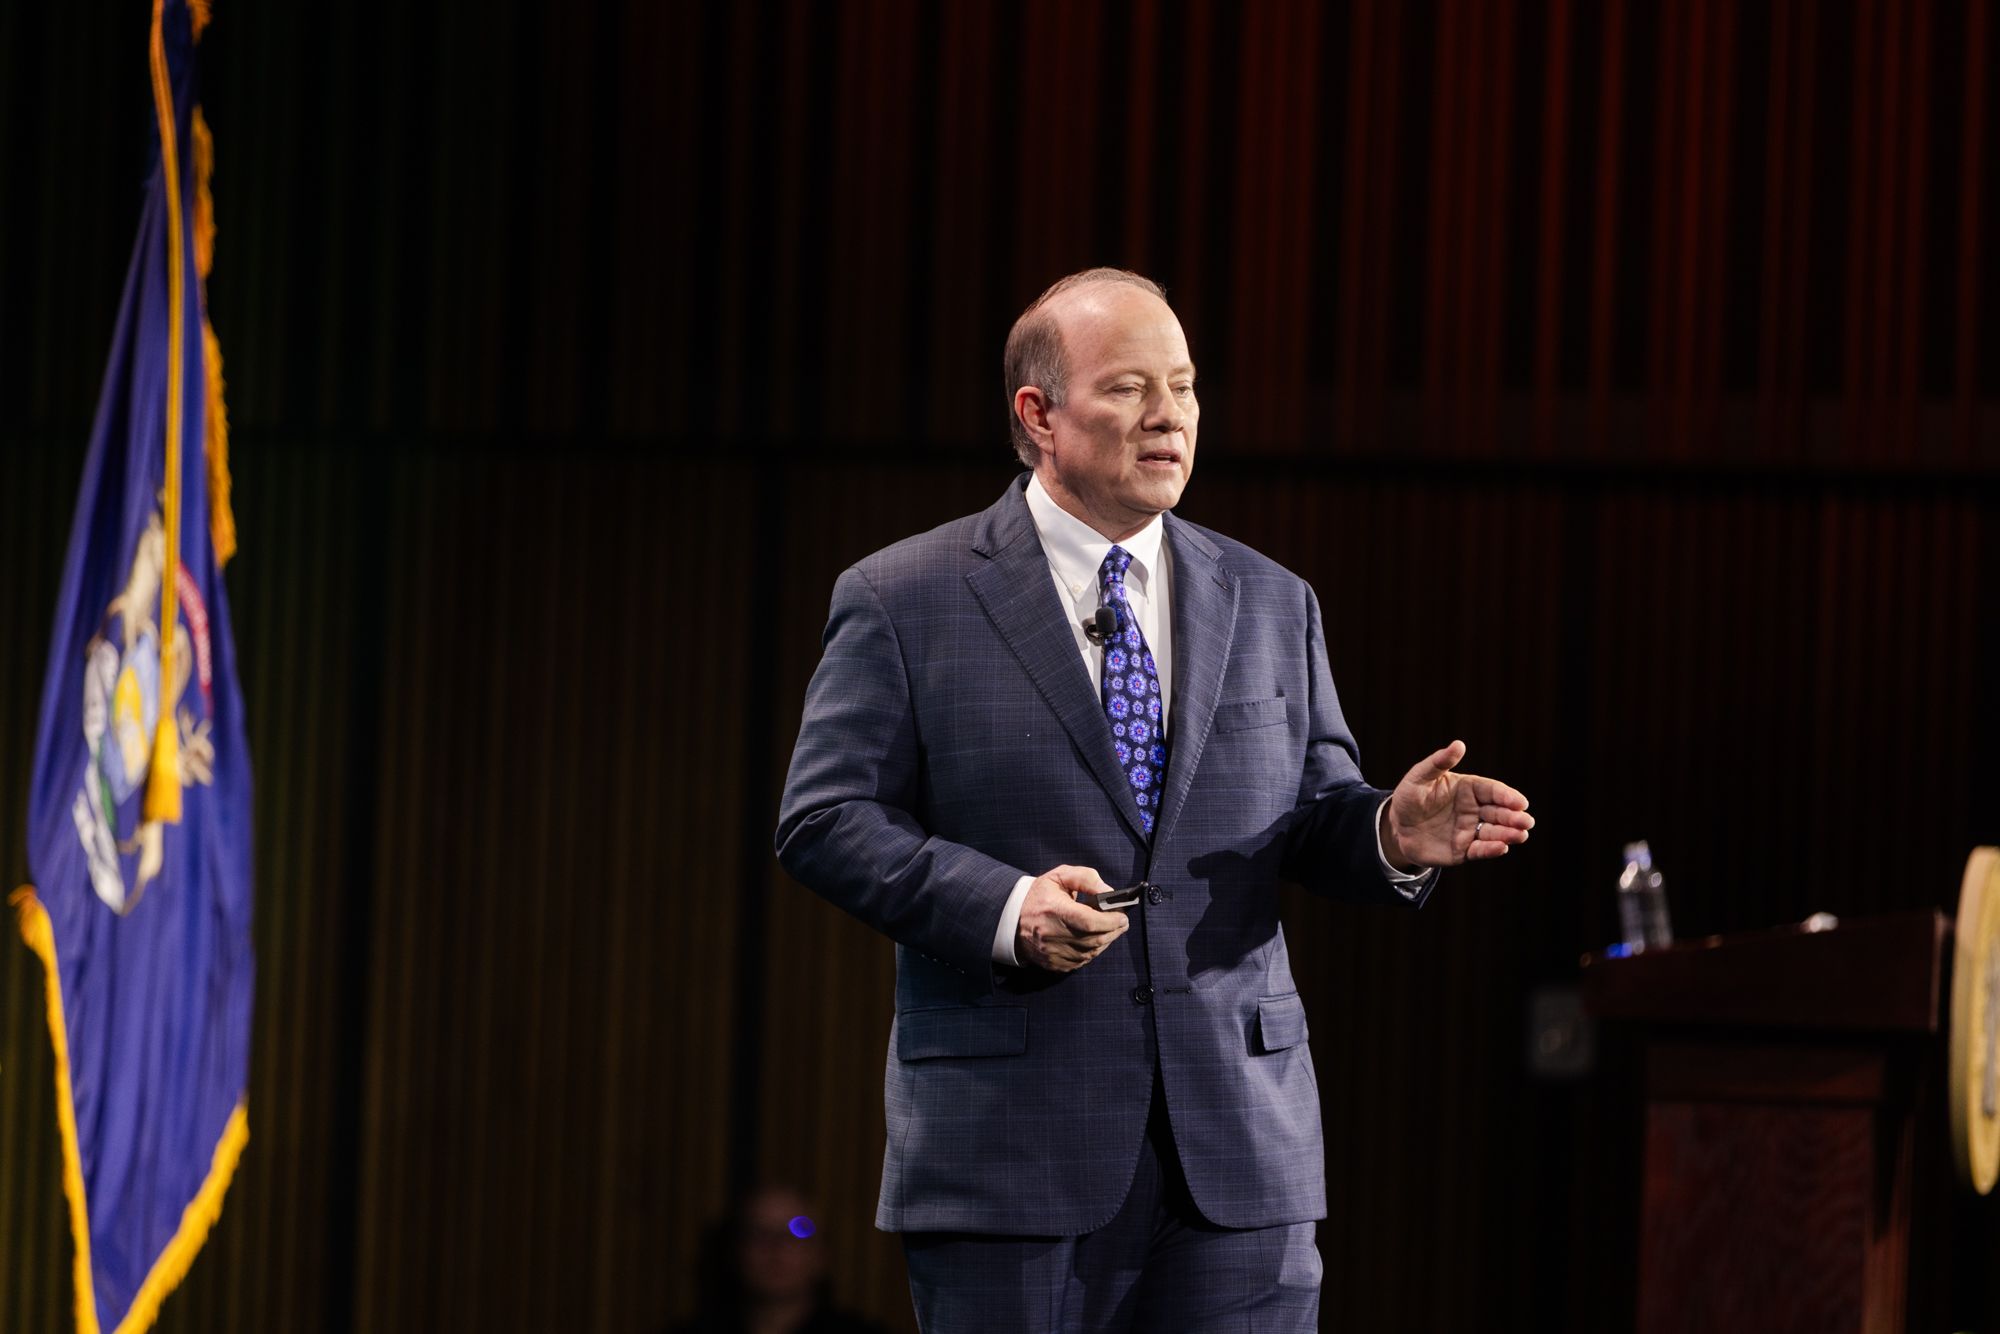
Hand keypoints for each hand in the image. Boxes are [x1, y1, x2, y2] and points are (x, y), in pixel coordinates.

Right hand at [1015, 865, 1131, 971]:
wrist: (1012, 919)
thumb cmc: (1039, 896)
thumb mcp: (1059, 876)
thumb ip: (1086, 879)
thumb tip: (1108, 892)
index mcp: (1054, 910)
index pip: (1090, 921)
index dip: (1111, 920)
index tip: (1123, 916)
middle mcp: (1053, 935)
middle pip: (1094, 939)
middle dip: (1114, 931)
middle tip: (1122, 922)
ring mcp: (1053, 953)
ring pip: (1091, 952)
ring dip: (1106, 941)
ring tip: (1110, 929)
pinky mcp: (1054, 964)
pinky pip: (1082, 961)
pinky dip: (1093, 951)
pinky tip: (1094, 940)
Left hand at [1384, 740, 1533, 868]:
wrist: (1396, 827)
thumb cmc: (1409, 797)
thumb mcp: (1419, 777)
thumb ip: (1439, 762)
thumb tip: (1459, 744)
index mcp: (1469, 789)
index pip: (1493, 790)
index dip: (1507, 796)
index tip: (1520, 802)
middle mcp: (1474, 810)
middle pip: (1499, 812)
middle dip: (1514, 817)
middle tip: (1526, 821)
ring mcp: (1470, 830)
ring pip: (1494, 832)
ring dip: (1508, 834)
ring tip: (1521, 835)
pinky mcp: (1463, 850)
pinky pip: (1480, 850)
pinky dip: (1491, 850)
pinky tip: (1502, 848)